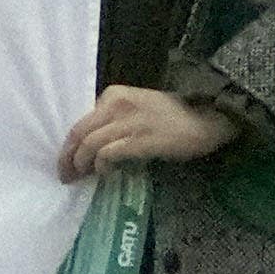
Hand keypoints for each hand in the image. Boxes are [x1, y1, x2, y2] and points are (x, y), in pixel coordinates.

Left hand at [59, 84, 233, 180]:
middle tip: (66, 176)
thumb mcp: (136, 109)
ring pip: (90, 144)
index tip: (67, 162)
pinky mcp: (141, 139)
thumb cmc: (173, 117)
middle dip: (68, 158)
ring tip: (82, 178)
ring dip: (82, 165)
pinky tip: (106, 174)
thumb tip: (90, 147)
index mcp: (113, 95)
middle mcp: (116, 104)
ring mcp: (129, 121)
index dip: (69, 145)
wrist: (208, 118)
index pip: (80, 122)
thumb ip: (113, 121)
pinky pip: (108, 153)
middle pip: (79, 133)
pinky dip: (102, 166)